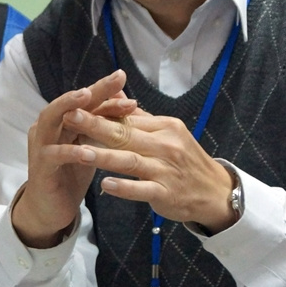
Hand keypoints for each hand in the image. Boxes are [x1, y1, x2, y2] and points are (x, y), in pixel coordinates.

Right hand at [12, 69, 135, 246]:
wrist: (51, 207)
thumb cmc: (72, 173)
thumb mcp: (91, 146)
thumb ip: (103, 125)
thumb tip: (128, 101)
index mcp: (61, 121)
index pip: (84, 101)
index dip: (105, 91)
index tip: (124, 80)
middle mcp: (48, 127)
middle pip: (69, 103)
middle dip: (92, 90)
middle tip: (114, 80)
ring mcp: (41, 145)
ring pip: (52, 119)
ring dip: (70, 108)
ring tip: (88, 98)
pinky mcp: (40, 166)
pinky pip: (53, 154)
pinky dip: (70, 151)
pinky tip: (87, 151)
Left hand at [61, 104, 236, 230]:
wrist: (215, 192)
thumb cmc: (185, 161)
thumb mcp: (167, 133)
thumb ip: (138, 116)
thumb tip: (115, 93)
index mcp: (164, 127)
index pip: (127, 117)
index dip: (99, 112)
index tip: (74, 105)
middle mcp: (165, 145)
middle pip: (125, 134)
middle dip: (95, 125)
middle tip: (70, 117)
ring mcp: (166, 170)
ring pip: (131, 161)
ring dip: (104, 156)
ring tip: (78, 152)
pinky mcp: (167, 193)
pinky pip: (143, 189)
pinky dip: (124, 187)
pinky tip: (105, 185)